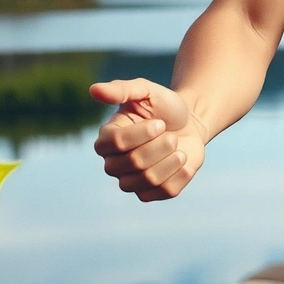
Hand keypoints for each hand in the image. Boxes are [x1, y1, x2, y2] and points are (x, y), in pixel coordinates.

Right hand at [92, 78, 208, 201]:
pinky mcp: (150, 193)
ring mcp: (130, 182)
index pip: (117, 142)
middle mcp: (112, 163)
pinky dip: (180, 173)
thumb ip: (121, 90)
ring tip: (176, 145)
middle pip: (135, 162)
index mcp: (106, 139)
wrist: (190, 123)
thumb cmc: (163, 106)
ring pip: (149, 179)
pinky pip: (165, 190)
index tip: (160, 123)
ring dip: (171, 159)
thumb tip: (93, 89)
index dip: (143, 133)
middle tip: (171, 135)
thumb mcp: (145, 91)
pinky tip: (182, 159)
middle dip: (161, 145)